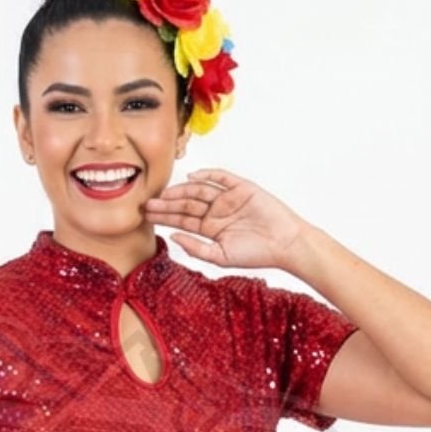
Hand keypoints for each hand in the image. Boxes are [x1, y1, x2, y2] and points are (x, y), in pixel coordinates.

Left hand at [142, 168, 311, 270]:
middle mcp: (216, 212)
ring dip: (182, 191)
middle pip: (186, 205)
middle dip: (167, 204)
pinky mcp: (241, 187)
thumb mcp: (220, 256)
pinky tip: (192, 177)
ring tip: (165, 193)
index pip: (182, 221)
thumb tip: (172, 238)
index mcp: (210, 229)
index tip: (146, 216)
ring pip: (200, 191)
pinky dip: (207, 175)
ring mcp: (228, 198)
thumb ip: (196, 248)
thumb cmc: (256, 254)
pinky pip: (221, 178)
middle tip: (147, 203)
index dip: (165, 217)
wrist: (284, 244)